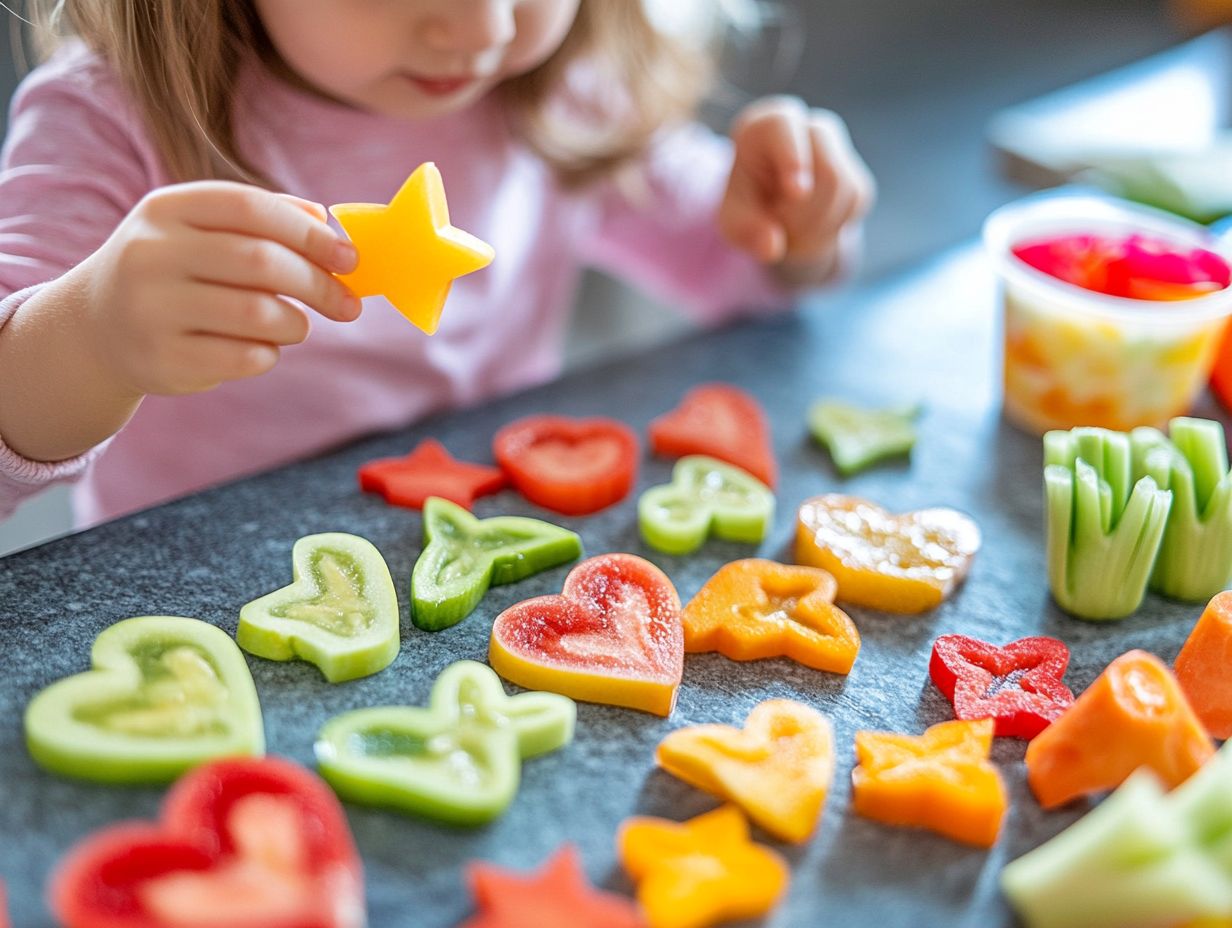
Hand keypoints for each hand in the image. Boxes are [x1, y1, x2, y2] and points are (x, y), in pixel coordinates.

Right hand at [75, 181, 360, 396]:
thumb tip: (325, 222)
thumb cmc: (175, 269)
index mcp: (166, 209)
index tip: (349, 259)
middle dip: (318, 285)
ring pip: (259, 315)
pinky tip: (260, 348)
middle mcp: (150, 254)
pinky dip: (270, 354)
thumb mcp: (202, 228)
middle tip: (348, 304)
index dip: (309, 233)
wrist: (98, 326)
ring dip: (296, 324)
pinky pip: (245, 358)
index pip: (250, 208)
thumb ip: (264, 217)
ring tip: (295, 325)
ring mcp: (150, 309)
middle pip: (261, 263)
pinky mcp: (162, 360)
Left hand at [719, 96, 874, 284]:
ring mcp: (840, 151)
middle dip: (803, 216)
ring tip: (789, 230)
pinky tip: (809, 228)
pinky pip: (856, 207)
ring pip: (846, 192)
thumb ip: (746, 231)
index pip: (784, 126)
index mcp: (767, 127)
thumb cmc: (747, 205)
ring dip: (817, 227)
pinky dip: (831, 230)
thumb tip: (772, 247)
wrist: (773, 214)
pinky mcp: (857, 178)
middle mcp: (810, 129)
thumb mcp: (733, 220)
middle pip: (828, 173)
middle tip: (776, 228)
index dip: (793, 158)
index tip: (797, 191)